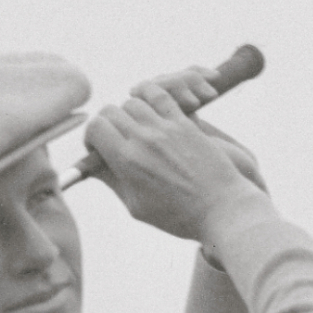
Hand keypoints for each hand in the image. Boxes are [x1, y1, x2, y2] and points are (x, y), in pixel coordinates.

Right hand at [83, 85, 265, 243]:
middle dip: (107, 124)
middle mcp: (143, 139)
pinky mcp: (185, 123)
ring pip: (133, 102)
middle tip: (115, 138)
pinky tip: (151, 109)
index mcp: (127, 162)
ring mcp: (165, 128)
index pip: (95, 128)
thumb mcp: (136, 207)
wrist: (220, 208)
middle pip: (110, 112)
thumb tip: (94, 166)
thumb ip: (113, 181)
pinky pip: (160, 96)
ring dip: (129, 113)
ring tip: (136, 129)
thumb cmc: (178, 215)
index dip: (91, 137)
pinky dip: (150, 96)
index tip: (99, 148)